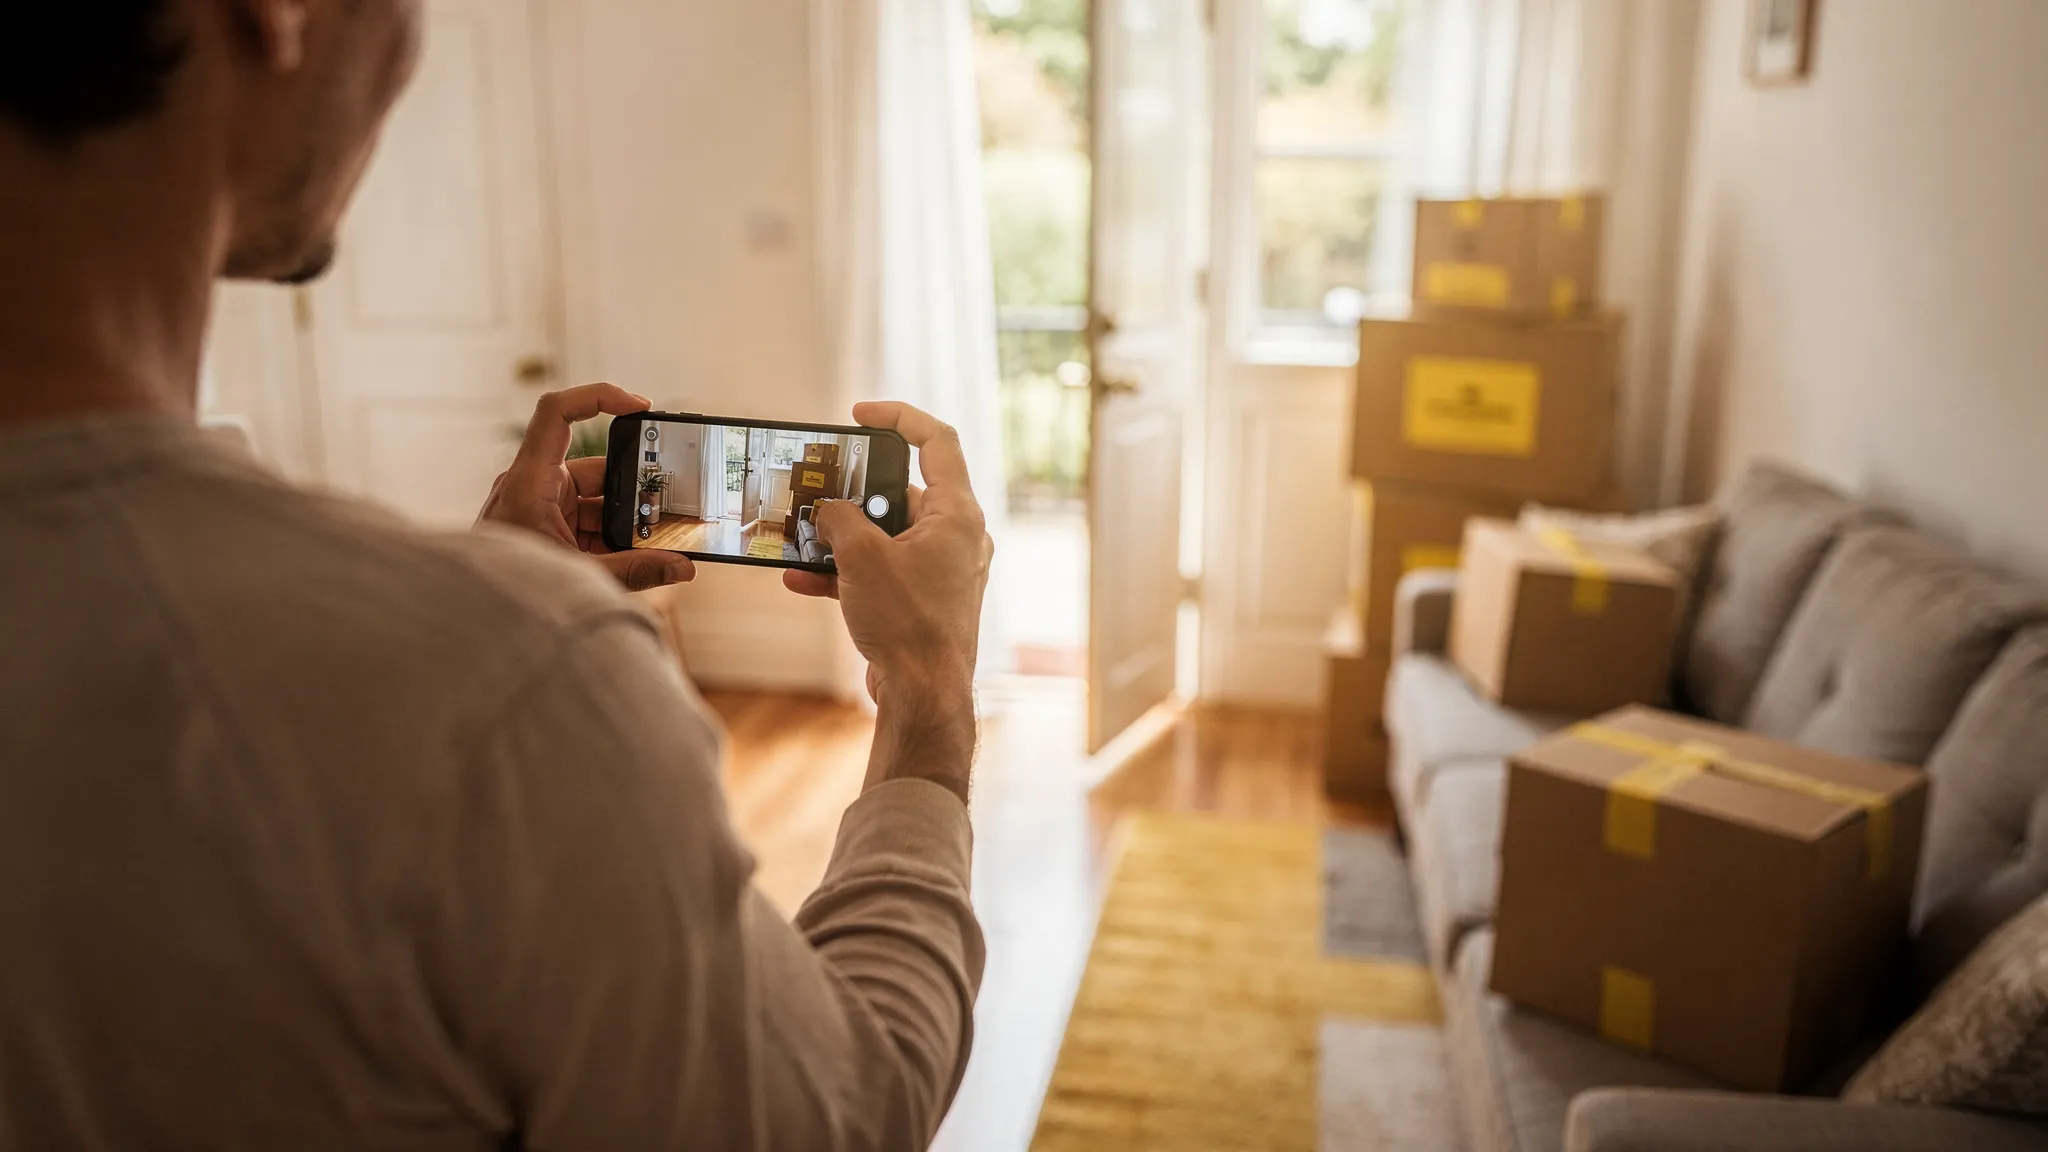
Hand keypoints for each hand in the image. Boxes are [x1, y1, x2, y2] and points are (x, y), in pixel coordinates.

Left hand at [477, 383, 694, 591]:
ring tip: (651, 546)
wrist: (473, 621)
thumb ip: (636, 571)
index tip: (640, 407)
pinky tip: (631, 558)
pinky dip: (608, 537)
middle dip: (633, 493)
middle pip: (596, 469)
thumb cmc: (510, 594)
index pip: (557, 413)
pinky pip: (586, 521)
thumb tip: (683, 568)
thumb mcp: (581, 577)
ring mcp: (538, 506)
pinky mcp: (544, 526)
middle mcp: (533, 485)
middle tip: (665, 510)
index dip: (599, 397)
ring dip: (622, 523)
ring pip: (595, 500)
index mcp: (531, 482)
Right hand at [784, 402, 992, 707]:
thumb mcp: (861, 556)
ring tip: (802, 534)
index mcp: (958, 514)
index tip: (859, 414)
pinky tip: (800, 578)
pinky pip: (883, 572)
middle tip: (820, 486)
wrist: (923, 695)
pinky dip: (847, 572)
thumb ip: (839, 518)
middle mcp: (958, 538)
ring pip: (888, 536)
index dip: (899, 417)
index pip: (937, 441)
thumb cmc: (907, 623)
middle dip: (855, 492)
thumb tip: (827, 510)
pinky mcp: (924, 602)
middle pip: (904, 491)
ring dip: (843, 537)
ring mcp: (942, 572)